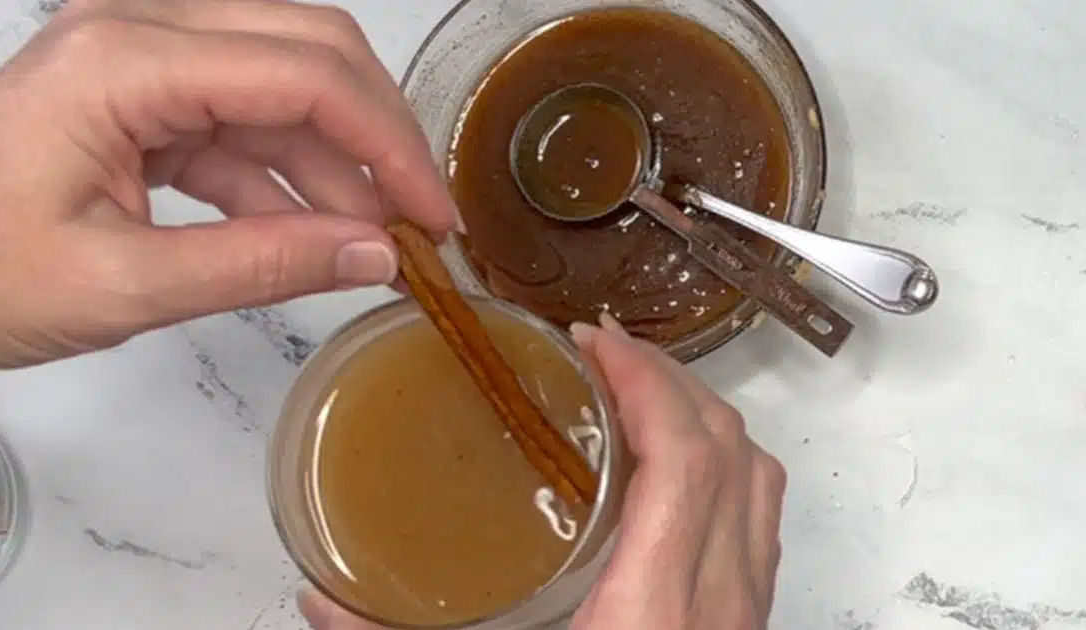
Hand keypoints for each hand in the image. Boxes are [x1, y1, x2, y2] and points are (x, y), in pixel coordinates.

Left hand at [0, 0, 455, 375]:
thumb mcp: (126, 286)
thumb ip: (261, 266)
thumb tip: (373, 256)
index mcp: (124, 60)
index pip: (303, 72)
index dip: (385, 143)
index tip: (430, 214)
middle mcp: (137, 34)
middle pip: (305, 50)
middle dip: (374, 134)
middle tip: (419, 215)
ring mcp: (136, 62)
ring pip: (279, 88)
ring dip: (333, 164)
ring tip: (371, 244)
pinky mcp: (136, 100)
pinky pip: (237, 124)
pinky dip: (282, 179)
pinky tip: (312, 235)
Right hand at [297, 314, 787, 628]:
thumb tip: (325, 603)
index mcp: (652, 618)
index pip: (687, 461)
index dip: (649, 383)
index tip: (597, 347)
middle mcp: (719, 610)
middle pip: (734, 453)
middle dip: (673, 381)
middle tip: (605, 357)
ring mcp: (744, 619)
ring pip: (761, 482)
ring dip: (705, 419)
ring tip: (638, 397)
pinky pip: (760, 521)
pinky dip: (724, 468)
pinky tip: (670, 473)